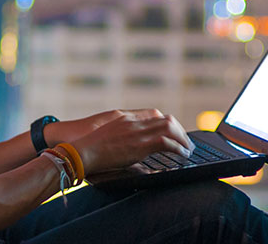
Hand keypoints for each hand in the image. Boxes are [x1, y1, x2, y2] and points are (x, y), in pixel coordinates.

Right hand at [68, 110, 194, 174]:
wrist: (80, 151)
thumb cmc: (88, 148)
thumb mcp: (105, 135)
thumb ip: (119, 135)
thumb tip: (130, 147)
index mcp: (124, 118)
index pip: (154, 113)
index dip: (167, 122)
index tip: (173, 132)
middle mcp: (133, 122)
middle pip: (165, 119)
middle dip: (179, 131)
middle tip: (184, 142)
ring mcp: (137, 132)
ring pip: (169, 128)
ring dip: (182, 139)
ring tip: (187, 149)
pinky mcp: (139, 145)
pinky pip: (166, 142)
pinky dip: (178, 148)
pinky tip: (182, 155)